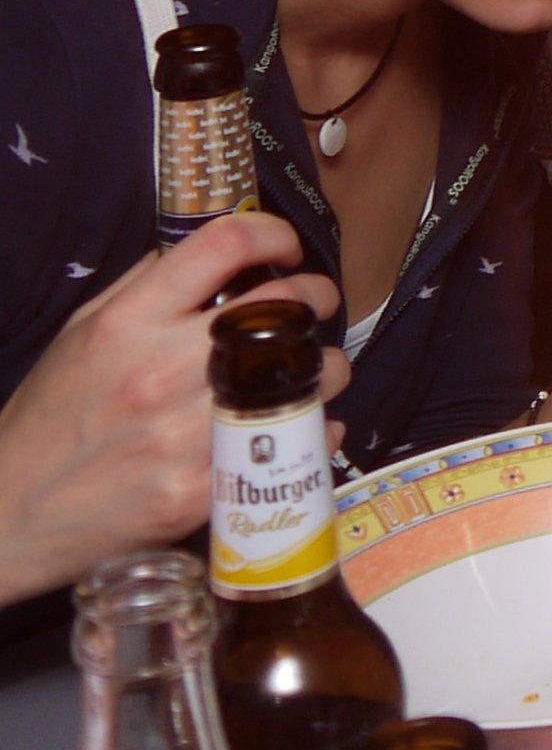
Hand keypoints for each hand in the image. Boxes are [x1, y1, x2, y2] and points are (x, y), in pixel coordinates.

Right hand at [0, 218, 348, 605]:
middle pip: (284, 304)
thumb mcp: (82, 334)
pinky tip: (298, 424)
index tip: (286, 250)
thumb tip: (217, 252)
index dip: (273, 234)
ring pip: (310, 373)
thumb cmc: (51, 417)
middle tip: (312, 308)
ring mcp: (185, 433)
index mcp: (128, 322)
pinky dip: (315, 427)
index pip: (225, 244)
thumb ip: (149, 285)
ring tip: (305, 370)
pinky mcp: (203, 488)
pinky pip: (299, 442)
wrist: (9, 515)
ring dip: (322, 365)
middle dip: (316, 296)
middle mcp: (161, 370)